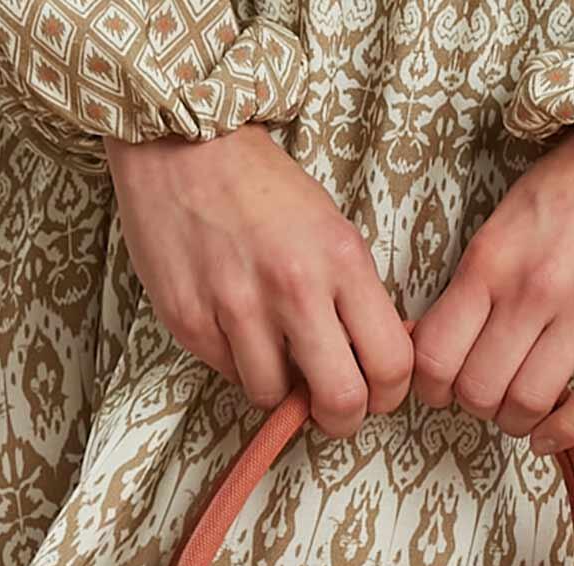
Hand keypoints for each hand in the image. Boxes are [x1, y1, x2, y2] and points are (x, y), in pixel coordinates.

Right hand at [105, 125, 412, 437]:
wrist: (182, 140)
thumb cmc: (263, 188)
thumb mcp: (331, 230)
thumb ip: (352, 297)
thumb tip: (366, 363)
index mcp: (342, 260)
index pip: (390, 363)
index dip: (388, 394)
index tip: (376, 393)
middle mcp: (294, 288)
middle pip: (341, 399)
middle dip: (341, 417)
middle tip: (332, 408)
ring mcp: (237, 308)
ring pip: (275, 397)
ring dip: (279, 388)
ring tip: (273, 354)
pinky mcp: (190, 320)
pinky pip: (227, 374)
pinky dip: (236, 363)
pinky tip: (233, 324)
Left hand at [411, 118, 573, 452]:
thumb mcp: (507, 219)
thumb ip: (477, 282)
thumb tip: (439, 341)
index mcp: (492, 260)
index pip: (436, 356)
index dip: (432, 389)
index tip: (443, 392)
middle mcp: (535, 287)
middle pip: (480, 390)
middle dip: (478, 407)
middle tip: (491, 399)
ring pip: (531, 401)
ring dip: (518, 422)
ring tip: (523, 413)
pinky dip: (563, 432)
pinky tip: (551, 437)